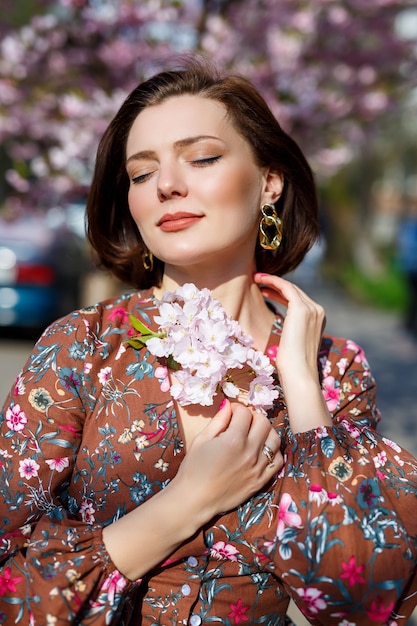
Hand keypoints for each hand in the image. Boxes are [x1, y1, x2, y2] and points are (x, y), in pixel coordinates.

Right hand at [174, 399, 282, 521]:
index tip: (231, 411)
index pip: (245, 413)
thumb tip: (228, 405)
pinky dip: (273, 451)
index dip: (237, 408)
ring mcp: (258, 467)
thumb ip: (218, 421)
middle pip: (263, 422)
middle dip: (253, 416)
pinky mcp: (261, 481)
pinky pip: (277, 460)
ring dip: (266, 431)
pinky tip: (262, 450)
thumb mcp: (201, 440)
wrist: (195, 499)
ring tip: (254, 433)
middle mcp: (250, 452)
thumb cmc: (194, 469)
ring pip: (275, 439)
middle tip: (243, 421)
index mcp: (233, 440)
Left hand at [254, 272, 331, 431]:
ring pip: (290, 288)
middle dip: (276, 285)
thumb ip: (289, 331)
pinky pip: (286, 287)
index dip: (280, 293)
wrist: (299, 373)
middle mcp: (318, 311)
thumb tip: (277, 329)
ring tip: (257, 278)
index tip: (264, 291)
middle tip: (258, 280)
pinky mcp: (302, 308)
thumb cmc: (291, 365)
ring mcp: (312, 309)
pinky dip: (273, 281)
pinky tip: (260, 280)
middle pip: (295, 292)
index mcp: (317, 320)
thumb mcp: (291, 343)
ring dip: (272, 280)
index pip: (298, 300)